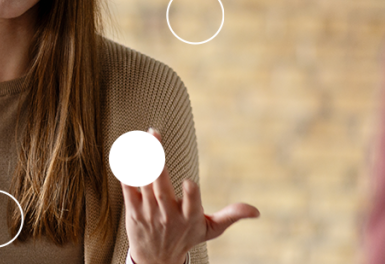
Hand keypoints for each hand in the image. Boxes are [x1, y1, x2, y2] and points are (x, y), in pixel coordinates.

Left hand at [121, 128, 258, 263]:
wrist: (156, 260)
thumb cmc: (187, 238)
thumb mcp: (211, 230)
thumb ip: (230, 216)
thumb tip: (256, 211)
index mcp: (190, 217)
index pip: (191, 205)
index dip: (190, 195)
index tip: (189, 182)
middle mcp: (168, 215)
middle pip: (161, 186)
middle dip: (157, 160)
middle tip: (154, 134)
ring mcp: (148, 212)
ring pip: (144, 183)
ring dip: (142, 158)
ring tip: (142, 137)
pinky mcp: (133, 211)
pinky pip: (128, 188)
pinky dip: (127, 171)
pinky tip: (128, 152)